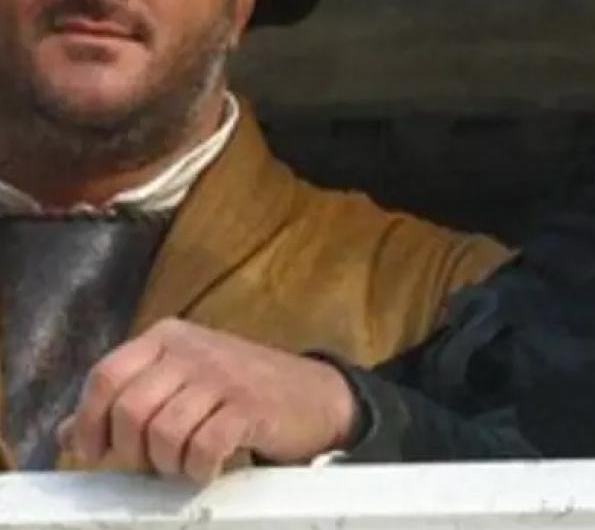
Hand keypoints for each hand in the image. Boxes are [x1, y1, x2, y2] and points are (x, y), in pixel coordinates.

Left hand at [57, 318, 356, 483]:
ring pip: (162, 433)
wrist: (316, 395)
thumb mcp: (180, 383)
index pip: (105, 376)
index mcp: (167, 337)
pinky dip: (200, 468)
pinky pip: (203, 446)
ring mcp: (222, 375)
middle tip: (152, 463)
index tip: (97, 452)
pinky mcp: (250, 405)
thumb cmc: (241, 392)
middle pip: (130, 410)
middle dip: (133, 452)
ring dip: (169, 463)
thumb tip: (67, 433)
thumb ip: (127, 401)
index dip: (91, 422)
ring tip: (185, 463)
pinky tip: (210, 466)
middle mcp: (191, 349)